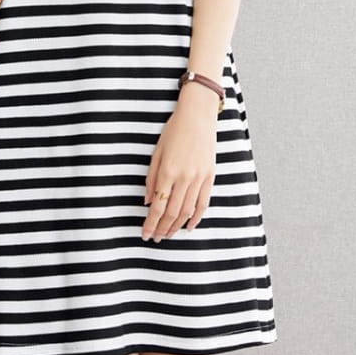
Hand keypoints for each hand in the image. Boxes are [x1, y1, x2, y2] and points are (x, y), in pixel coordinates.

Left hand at [142, 87, 217, 241]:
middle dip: (162, 228)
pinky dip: (196, 217)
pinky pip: (203, 203)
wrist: (198, 116)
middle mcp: (184, 178)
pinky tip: (188, 226)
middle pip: (172, 212)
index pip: (157, 206)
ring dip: (176, 226)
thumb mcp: (156, 153)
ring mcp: (199, 178)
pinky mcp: (210, 177)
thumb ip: (151, 179)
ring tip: (168, 235)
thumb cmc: (173, 132)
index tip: (146, 234)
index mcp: (167, 172)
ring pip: (187, 211)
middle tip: (155, 238)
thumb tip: (148, 202)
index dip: (151, 224)